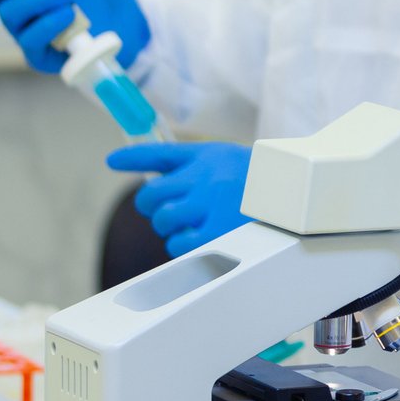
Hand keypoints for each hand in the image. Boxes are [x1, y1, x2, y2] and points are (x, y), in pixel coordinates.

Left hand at [107, 142, 253, 256]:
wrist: (289, 200)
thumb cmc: (242, 176)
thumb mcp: (208, 154)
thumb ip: (160, 155)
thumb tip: (110, 159)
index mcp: (203, 159)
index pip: (154, 158)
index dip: (139, 178)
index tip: (125, 174)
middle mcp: (205, 182)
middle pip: (152, 197)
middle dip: (156, 207)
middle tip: (178, 211)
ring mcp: (212, 211)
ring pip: (164, 222)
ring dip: (171, 227)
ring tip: (195, 224)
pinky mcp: (219, 239)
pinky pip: (179, 246)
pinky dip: (184, 245)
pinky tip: (204, 238)